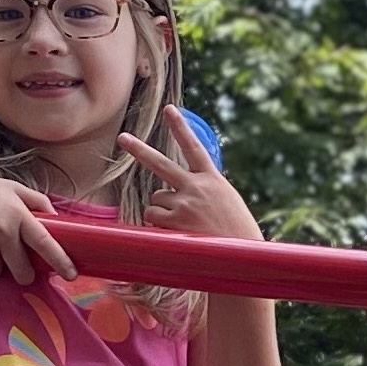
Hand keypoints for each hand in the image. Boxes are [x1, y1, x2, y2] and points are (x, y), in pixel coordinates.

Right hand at [0, 169, 76, 285]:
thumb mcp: (10, 187)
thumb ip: (36, 201)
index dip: (60, 261)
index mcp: (18, 215)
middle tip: (20, 268)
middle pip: (22, 270)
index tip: (71, 274)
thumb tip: (56, 218)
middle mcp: (3, 233)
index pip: (45, 243)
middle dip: (23, 274)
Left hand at [119, 110, 258, 245]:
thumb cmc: (236, 233)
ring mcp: (184, 203)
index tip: (170, 109)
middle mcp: (196, 186)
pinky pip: (153, 216)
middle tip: (123, 138)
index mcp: (213, 179)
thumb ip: (204, 190)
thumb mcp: (226, 202)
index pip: (194, 147)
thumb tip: (173, 190)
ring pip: (157, 198)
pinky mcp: (174, 220)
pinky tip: (178, 232)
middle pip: (160, 163)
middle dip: (139, 150)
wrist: (243, 256)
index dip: (180, 127)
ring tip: (185, 223)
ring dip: (163, 210)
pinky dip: (159, 224)